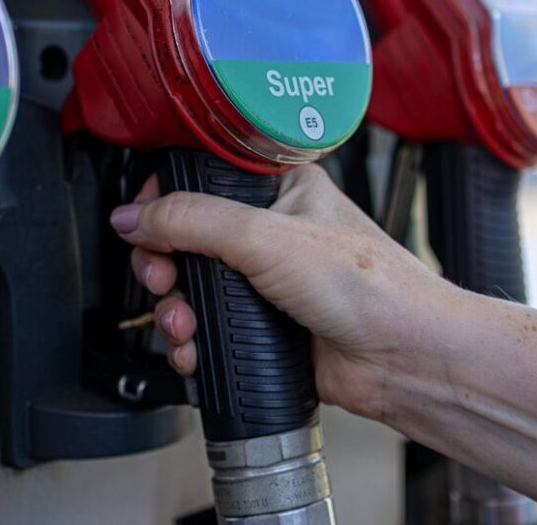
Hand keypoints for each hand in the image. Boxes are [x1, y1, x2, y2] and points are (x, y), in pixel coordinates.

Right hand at [110, 164, 451, 419]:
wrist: (403, 357)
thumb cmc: (369, 287)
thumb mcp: (267, 237)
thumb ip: (193, 220)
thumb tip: (134, 215)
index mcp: (281, 188)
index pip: (201, 178)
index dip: (164, 200)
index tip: (143, 225)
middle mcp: (272, 231)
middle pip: (186, 240)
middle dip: (164, 266)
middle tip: (164, 279)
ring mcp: (267, 282)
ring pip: (194, 290)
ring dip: (176, 312)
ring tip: (184, 326)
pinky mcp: (266, 328)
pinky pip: (211, 331)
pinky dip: (194, 344)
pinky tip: (196, 352)